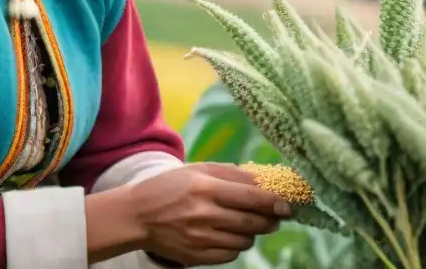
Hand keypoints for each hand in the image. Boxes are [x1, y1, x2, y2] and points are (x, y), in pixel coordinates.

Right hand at [128, 162, 291, 266]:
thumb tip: (264, 180)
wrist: (138, 215)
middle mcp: (204, 214)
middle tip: (278, 216)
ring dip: (253, 232)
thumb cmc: (170, 187)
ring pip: (244, 240)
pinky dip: (237, 245)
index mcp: (205, 187)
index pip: (250, 196)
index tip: (288, 205)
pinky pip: (231, 254)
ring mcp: (200, 238)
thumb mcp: (197, 169)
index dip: (274, 202)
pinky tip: (231, 234)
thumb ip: (231, 173)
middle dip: (271, 220)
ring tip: (249, 223)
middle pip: (252, 222)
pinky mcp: (197, 256)